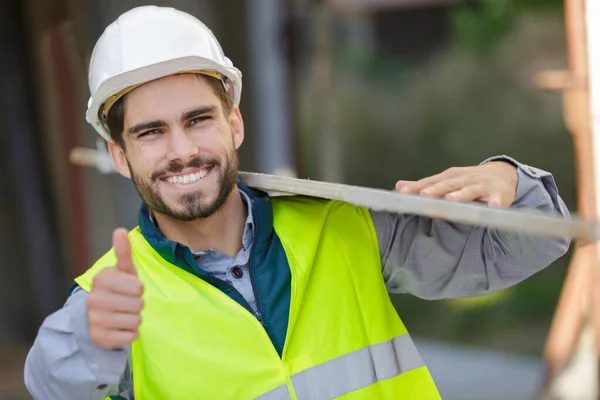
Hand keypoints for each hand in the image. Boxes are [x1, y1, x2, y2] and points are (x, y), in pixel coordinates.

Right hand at [87, 228, 143, 348]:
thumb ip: (123, 252)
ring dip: (134, 319)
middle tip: (126, 303)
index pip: (138, 288)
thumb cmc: (117, 289)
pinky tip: (119, 327)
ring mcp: (95, 320)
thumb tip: (120, 230)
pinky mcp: (99, 338)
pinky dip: (130, 333)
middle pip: (138, 305)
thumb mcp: (122, 271)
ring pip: (135, 321)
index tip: (128, 289)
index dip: (138, 289)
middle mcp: (94, 299)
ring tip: (123, 314)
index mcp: (102, 279)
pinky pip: (131, 336)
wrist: (95, 316)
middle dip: (137, 305)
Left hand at [395, 161, 517, 207]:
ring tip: (451, 199)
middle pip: (448, 185)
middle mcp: (464, 180)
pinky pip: (497, 199)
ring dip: (461, 195)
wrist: (503, 173)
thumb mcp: (447, 180)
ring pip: (470, 191)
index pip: (430, 183)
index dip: (417, 187)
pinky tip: (492, 207)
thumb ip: (424, 185)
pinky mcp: (499, 194)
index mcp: (449, 177)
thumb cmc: (467, 181)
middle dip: (436, 190)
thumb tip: (398, 187)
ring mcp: (481, 186)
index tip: (402, 192)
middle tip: (424, 195)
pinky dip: (495, 203)